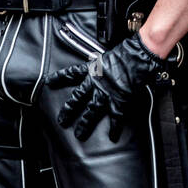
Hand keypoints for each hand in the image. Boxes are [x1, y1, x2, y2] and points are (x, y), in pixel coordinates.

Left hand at [47, 33, 171, 141]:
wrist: (138, 56)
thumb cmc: (127, 52)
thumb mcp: (109, 55)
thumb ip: (103, 64)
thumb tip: (102, 65)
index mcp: (93, 69)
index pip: (72, 74)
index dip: (60, 78)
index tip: (50, 82)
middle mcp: (96, 82)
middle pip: (78, 98)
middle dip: (69, 110)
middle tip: (62, 120)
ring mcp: (107, 93)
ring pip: (91, 111)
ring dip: (85, 123)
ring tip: (79, 134)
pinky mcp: (119, 100)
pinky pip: (116, 116)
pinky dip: (115, 127)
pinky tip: (113, 136)